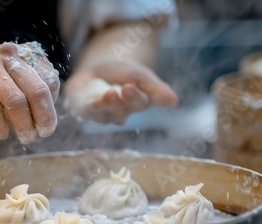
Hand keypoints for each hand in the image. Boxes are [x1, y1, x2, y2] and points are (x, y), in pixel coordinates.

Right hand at [0, 42, 59, 143]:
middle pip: (37, 91)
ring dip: (23, 125)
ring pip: (16, 101)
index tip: (46, 123)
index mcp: (21, 54)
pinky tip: (1, 133)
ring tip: (24, 137)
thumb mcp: (8, 81)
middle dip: (43, 118)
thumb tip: (48, 118)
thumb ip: (28, 91)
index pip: (49, 80)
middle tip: (42, 134)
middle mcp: (6, 55)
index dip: (52, 106)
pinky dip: (0, 126)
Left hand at [63, 59, 177, 123]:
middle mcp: (121, 112)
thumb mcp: (139, 75)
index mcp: (138, 103)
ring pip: (107, 112)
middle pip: (124, 108)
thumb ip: (155, 89)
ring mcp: (104, 114)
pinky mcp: (87, 112)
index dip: (136, 96)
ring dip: (108, 104)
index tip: (132, 87)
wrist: (95, 70)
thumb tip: (174, 102)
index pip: (140, 102)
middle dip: (125, 99)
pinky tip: (93, 102)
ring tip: (110, 94)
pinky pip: (90, 113)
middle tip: (126, 88)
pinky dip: (92, 108)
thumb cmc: (121, 74)